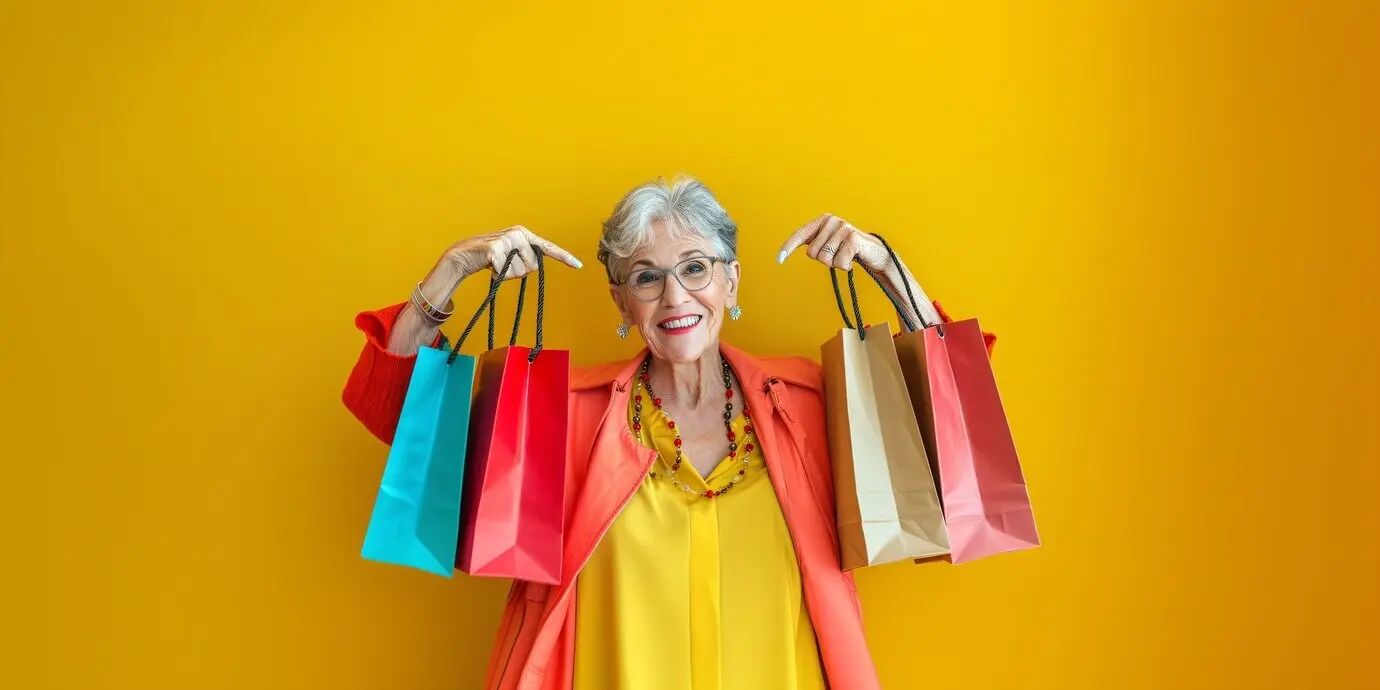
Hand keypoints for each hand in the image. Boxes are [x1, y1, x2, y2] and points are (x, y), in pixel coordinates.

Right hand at [447, 225, 582, 280]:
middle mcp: (518, 234)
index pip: (547, 247)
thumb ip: (525, 255)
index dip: (564, 257)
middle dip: (519, 271)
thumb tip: (536, 264)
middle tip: (504, 265)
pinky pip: (505, 273)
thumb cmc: (490, 257)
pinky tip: (489, 267)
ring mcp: (506, 240)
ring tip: (496, 265)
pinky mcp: (495, 250)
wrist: (463, 255)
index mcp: (524, 234)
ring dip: (507, 275)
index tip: (578, 266)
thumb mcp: (511, 253)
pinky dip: (497, 275)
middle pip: (533, 266)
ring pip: (520, 272)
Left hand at [777, 213, 941, 328]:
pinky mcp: (853, 238)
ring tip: (846, 256)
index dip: (788, 247)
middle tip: (838, 255)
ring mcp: (843, 227)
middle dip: (824, 260)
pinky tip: (853, 260)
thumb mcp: (828, 245)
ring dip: (836, 264)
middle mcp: (831, 220)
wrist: (875, 253)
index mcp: (822, 221)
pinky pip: (838, 262)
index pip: (800, 234)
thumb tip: (783, 253)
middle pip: (812, 253)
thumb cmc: (848, 250)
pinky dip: (845, 266)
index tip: (779, 260)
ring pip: (825, 259)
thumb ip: (812, 244)